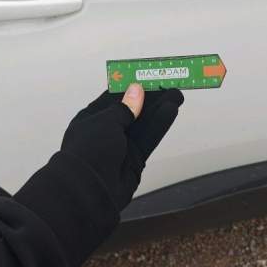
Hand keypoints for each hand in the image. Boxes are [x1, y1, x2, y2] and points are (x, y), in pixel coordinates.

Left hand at [61, 84, 184, 209]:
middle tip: (169, 85)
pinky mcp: (134, 159)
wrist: (88, 190)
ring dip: (159, 109)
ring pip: (143, 123)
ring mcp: (121, 145)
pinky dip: (159, 124)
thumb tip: (136, 89)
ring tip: (177, 95)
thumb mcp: (106, 122)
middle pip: (132, 109)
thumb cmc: (90, 149)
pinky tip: (171, 110)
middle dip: (150, 97)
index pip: (114, 97)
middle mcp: (106, 130)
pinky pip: (148, 138)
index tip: (148, 76)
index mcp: (91, 118)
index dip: (132, 86)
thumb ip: (125, 107)